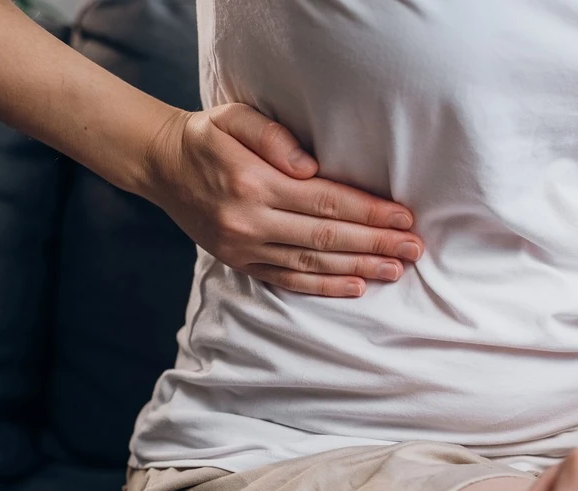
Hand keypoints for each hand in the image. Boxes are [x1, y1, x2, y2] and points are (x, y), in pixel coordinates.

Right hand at [140, 103, 422, 296]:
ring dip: (359, 267)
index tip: (404, 216)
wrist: (161, 166)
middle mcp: (250, 220)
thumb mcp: (233, 117)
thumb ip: (273, 136)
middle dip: (376, 243)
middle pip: (327, 237)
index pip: (326, 201)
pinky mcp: (241, 262)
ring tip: (397, 269)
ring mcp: (244, 247)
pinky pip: (289, 280)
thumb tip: (312, 166)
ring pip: (313, 264)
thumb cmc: (207, 137)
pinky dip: (325, 287)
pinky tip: (357, 286)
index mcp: (253, 182)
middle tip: (415, 248)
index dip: (369, 212)